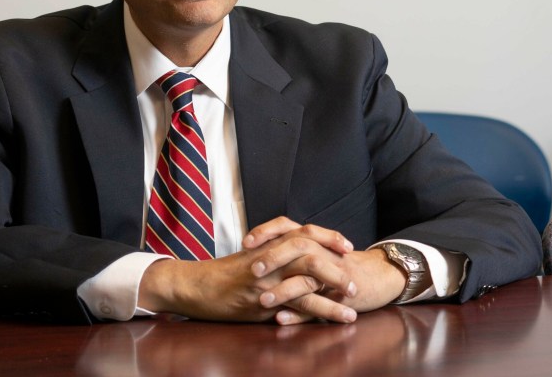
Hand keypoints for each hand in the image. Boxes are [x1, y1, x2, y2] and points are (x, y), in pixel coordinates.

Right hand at [138, 216, 356, 323]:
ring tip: (353, 306)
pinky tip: (335, 319)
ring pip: (308, 277)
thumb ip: (272, 256)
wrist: (196, 285)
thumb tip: (295, 262)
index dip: (328, 237)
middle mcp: (270, 256)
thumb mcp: (249, 258)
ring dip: (334, 291)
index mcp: (269, 244)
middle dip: (337, 265)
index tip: (347, 246)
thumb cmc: (222, 274)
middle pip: (311, 251)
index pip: (304, 232)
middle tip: (355, 280)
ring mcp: (267, 276)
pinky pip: (297, 302)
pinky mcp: (263, 298)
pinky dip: (320, 310)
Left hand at [246, 219, 407, 323]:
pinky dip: (298, 314)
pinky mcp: (337, 298)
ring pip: (305, 279)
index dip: (265, 232)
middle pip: (296, 247)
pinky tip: (281, 319)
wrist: (376, 276)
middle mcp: (320, 252)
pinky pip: (317, 306)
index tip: (245, 243)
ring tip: (262, 300)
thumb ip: (289, 247)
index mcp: (310, 240)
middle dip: (273, 258)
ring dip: (283, 290)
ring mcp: (329, 275)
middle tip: (252, 269)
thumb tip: (255, 249)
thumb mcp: (314, 248)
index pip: (285, 226)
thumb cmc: (338, 262)